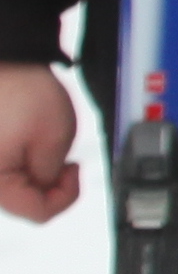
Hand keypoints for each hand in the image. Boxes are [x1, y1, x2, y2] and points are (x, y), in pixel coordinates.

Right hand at [0, 67, 71, 224]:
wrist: (3, 60)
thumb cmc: (22, 91)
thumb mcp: (54, 138)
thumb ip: (51, 175)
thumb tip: (47, 188)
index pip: (36, 213)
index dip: (65, 196)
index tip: (74, 171)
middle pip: (23, 202)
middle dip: (49, 183)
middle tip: (62, 158)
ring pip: (15, 187)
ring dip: (35, 172)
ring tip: (41, 143)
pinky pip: (5, 170)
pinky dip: (22, 161)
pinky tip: (28, 140)